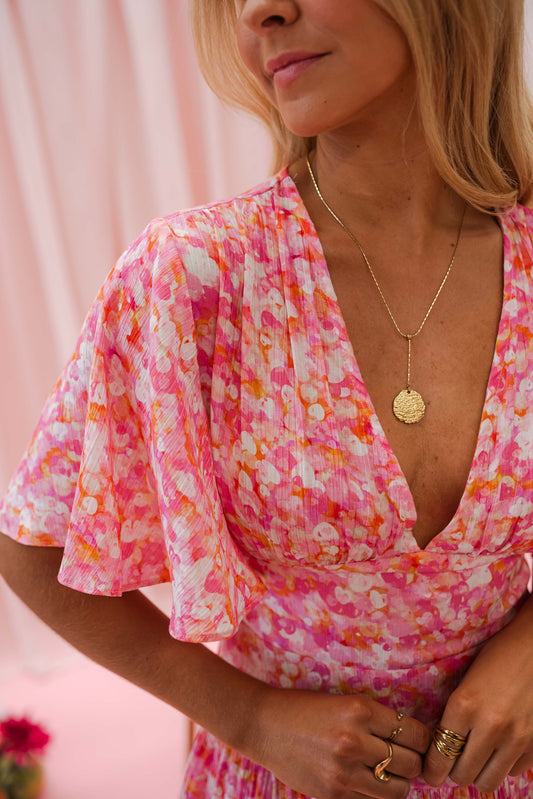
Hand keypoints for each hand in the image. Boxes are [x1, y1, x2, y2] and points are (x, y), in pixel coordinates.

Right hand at [249, 688, 430, 798]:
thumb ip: (376, 721)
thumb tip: (414, 740)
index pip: (415, 733)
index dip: (423, 739)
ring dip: (398, 782)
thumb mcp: (344, 702)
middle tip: (405, 757)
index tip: (419, 740)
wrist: (263, 725)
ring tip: (388, 771)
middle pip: (411, 763)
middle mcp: (354, 741)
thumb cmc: (306, 708)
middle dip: (413, 762)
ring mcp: (344, 772)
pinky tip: (366, 780)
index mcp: (359, 710)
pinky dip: (376, 794)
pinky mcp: (334, 794)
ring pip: (398, 789)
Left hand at [424, 597, 532, 791]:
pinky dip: (505, 763)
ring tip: (477, 755)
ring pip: (488, 781)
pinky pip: (514, 771)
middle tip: (453, 759)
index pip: (439, 756)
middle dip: (454, 770)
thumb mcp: (466, 680)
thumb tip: (440, 745)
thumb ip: (455, 713)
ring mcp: (517, 737)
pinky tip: (502, 744)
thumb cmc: (498, 655)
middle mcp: (490, 725)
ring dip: (479, 771)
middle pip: (462, 775)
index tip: (430, 772)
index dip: (432, 769)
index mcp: (465, 705)